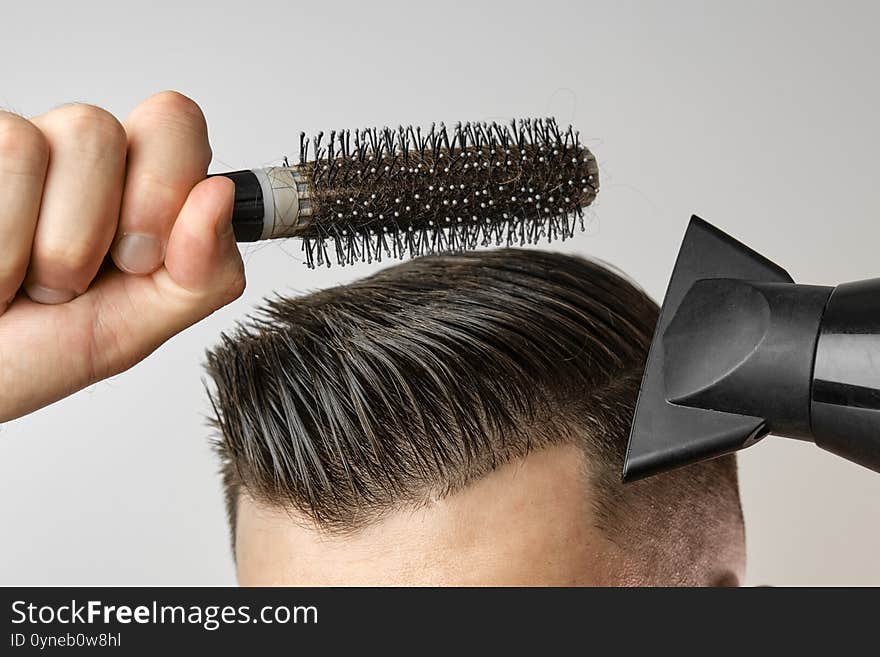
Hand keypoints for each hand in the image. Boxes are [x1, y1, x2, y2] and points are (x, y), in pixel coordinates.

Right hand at [0, 91, 244, 421]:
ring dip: (43, 245)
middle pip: (100, 128)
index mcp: (138, 187)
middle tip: (75, 281)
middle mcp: (80, 155)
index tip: (141, 259)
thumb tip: (219, 194)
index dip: (162, 186)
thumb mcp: (142, 325)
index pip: (174, 122)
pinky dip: (2, 248)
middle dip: (91, 226)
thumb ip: (203, 272)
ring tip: (28, 283)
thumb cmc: (45, 350)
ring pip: (43, 142)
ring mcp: (21, 145)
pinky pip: (5, 153)